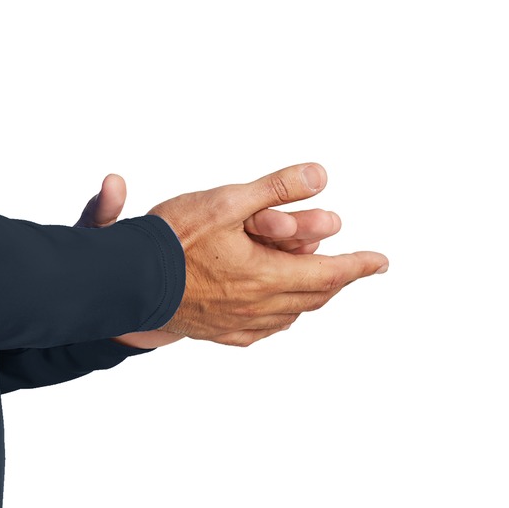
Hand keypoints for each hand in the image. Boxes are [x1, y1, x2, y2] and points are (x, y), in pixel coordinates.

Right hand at [76, 166, 383, 349]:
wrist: (127, 282)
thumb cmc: (172, 238)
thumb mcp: (227, 201)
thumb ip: (276, 187)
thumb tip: (321, 175)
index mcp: (268, 275)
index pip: (330, 272)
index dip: (359, 266)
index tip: (381, 262)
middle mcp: (259, 306)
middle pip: (313, 296)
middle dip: (336, 280)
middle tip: (351, 269)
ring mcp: (237, 324)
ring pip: (289, 315)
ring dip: (309, 298)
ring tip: (316, 284)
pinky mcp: (217, 332)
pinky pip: (260, 331)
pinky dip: (279, 317)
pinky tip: (274, 313)